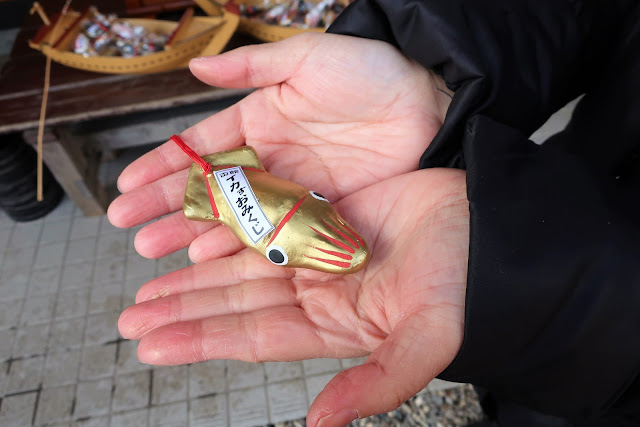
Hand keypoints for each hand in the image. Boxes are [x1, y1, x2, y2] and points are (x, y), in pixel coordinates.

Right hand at [107, 33, 452, 261]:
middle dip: (166, 207)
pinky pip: (271, 231)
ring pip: (233, 215)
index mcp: (259, 120)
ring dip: (192, 231)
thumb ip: (252, 67)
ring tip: (154, 248)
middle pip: (208, 188)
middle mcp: (269, 159)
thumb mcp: (305, 58)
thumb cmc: (368, 71)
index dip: (163, 165)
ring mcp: (291, 189)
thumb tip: (195, 68)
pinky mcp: (317, 211)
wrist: (427, 102)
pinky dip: (239, 244)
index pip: (200, 147)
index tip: (126, 185)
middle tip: (129, 229)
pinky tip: (208, 255)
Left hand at [118, 168, 468, 426]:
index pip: (253, 336)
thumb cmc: (467, 281)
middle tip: (132, 318)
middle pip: (236, 303)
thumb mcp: (428, 339)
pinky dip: (230, 228)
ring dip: (195, 275)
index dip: (201, 340)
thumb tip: (319, 424)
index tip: (152, 346)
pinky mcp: (325, 213)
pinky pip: (267, 220)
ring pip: (242, 264)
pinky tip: (197, 235)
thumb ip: (377, 384)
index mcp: (335, 324)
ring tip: (149, 286)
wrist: (493, 225)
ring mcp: (320, 250)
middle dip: (183, 310)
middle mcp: (319, 291)